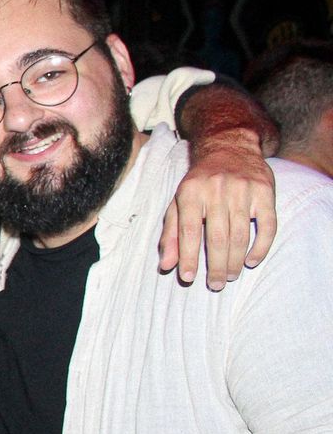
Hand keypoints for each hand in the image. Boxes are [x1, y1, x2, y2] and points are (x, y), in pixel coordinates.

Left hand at [160, 128, 276, 289]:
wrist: (229, 149)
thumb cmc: (198, 183)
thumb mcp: (178, 203)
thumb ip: (170, 234)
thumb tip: (166, 266)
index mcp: (190, 192)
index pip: (189, 231)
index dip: (188, 257)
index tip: (188, 278)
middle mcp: (217, 190)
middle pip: (217, 237)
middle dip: (216, 266)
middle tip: (216, 284)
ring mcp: (243, 190)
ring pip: (240, 235)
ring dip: (236, 261)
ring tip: (230, 276)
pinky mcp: (265, 191)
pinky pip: (267, 226)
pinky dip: (261, 247)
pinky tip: (252, 261)